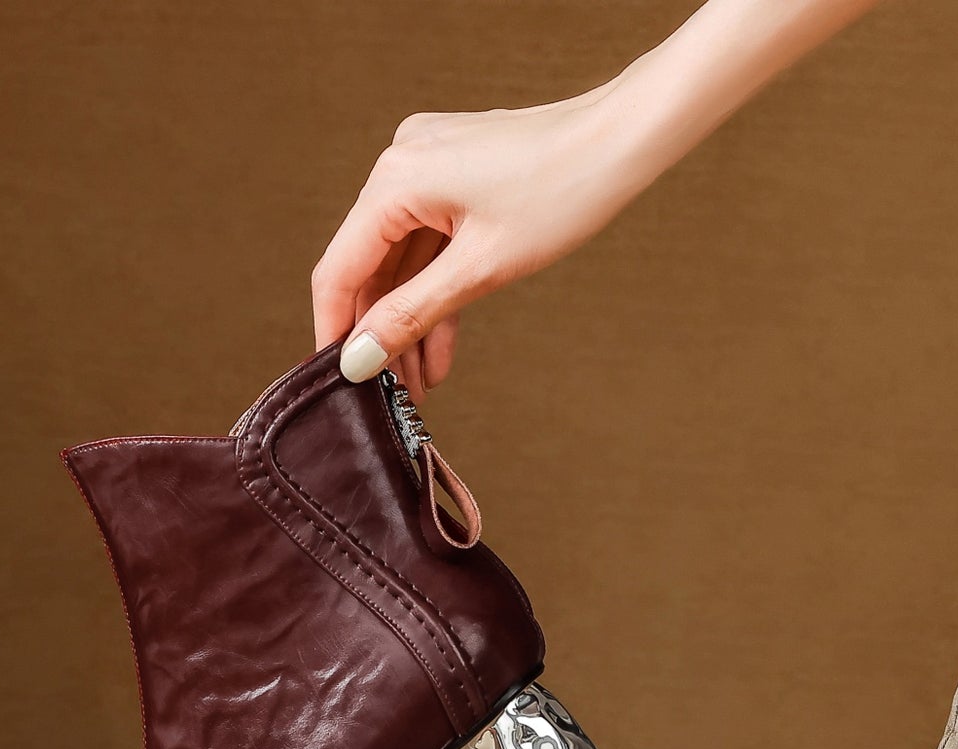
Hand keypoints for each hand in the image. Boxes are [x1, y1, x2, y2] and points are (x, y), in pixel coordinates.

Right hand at [311, 87, 649, 395]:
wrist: (624, 141)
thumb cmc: (561, 194)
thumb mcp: (480, 270)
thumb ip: (411, 315)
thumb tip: (359, 359)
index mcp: (396, 179)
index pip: (340, 270)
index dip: (334, 332)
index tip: (336, 385)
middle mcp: (401, 164)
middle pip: (369, 268)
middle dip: (381, 335)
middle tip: (392, 398)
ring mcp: (427, 166)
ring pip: (401, 262)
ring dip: (410, 323)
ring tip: (421, 386)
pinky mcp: (454, 176)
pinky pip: (429, 244)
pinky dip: (434, 293)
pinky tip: (440, 350)